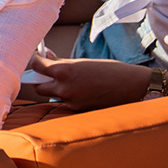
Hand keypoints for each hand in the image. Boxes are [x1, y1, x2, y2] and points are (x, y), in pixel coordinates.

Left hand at [24, 53, 153, 110]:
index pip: (37, 65)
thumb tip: (46, 57)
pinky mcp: (78, 110)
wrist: (132, 88)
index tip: (36, 58)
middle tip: (44, 73)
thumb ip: (63, 62)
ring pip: (52, 96)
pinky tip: (80, 91)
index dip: (35, 61)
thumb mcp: (84, 62)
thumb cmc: (111, 70)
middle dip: (40, 79)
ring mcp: (70, 101)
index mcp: (65, 70)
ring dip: (53, 89)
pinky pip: (65, 103)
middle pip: (38, 86)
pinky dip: (67, 97)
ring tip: (66, 82)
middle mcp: (64, 88)